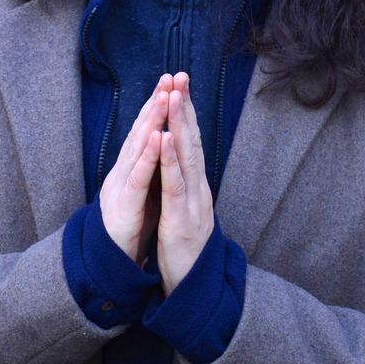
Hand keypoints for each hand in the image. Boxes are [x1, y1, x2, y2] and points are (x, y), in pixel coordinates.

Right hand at [99, 74, 171, 262]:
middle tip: (169, 76)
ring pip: (137, 148)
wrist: (111, 263)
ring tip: (164, 97)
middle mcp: (124, 171)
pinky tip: (155, 138)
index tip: (173, 82)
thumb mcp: (144, 192)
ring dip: (151, 121)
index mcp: (133, 168)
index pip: (147, 131)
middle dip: (156, 102)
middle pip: (141, 132)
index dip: (159, 106)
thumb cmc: (131, 226)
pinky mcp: (124, 205)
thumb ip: (150, 168)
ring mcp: (122, 186)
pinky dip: (147, 157)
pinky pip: (137, 178)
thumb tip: (160, 145)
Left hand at [155, 72, 214, 294]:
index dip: (185, 113)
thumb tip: (182, 164)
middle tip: (180, 76)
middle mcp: (199, 188)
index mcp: (196, 186)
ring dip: (179, 124)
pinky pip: (175, 185)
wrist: (195, 287)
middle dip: (185, 107)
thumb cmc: (186, 250)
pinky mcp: (182, 218)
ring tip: (173, 96)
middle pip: (192, 141)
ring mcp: (194, 202)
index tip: (179, 84)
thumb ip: (185, 187)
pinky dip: (170, 159)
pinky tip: (164, 138)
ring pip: (186, 157)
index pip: (191, 142)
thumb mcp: (187, 212)